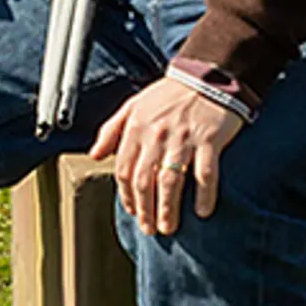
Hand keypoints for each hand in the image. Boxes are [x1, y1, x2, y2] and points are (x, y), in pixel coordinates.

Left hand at [88, 75, 246, 235]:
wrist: (207, 76)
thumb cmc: (169, 94)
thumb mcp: (133, 105)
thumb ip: (111, 130)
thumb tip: (95, 154)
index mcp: (136, 129)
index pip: (124, 170)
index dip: (126, 195)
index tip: (132, 211)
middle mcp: (156, 136)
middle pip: (144, 181)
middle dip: (144, 209)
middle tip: (149, 229)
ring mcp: (183, 139)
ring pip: (170, 181)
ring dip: (167, 209)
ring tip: (168, 227)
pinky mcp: (209, 140)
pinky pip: (205, 174)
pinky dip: (205, 195)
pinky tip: (203, 212)